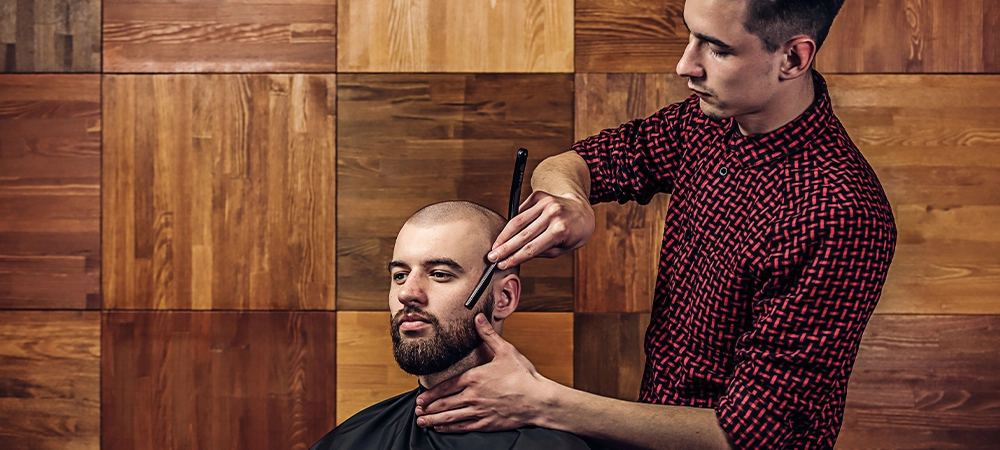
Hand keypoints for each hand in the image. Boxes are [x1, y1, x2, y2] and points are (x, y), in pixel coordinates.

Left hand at [414, 314, 551, 432]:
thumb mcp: (506, 351)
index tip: (421, 397)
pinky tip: (441, 427)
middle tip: (417, 410)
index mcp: (475, 378)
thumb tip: (478, 319)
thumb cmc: (524, 376)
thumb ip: (488, 335)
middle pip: (444, 404)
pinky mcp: (486, 423)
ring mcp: (479, 411)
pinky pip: (463, 427)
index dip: (431, 394)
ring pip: (450, 417)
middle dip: (428, 408)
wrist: (538, 400)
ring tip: (422, 421)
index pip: (446, 387)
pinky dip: (449, 427)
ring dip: (433, 419)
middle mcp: (473, 396)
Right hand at [489, 190, 594, 268]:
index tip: (502, 264)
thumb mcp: (563, 248)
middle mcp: (552, 214)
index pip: (532, 248)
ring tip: (495, 246)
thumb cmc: (575, 232)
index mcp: (560, 230)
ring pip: (518, 221)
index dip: (515, 257)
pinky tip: (507, 233)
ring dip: (504, 235)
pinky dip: (514, 222)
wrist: (582, 208)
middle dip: (504, 248)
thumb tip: (517, 255)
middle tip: (491, 257)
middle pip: (522, 235)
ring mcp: (545, 203)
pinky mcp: (539, 196)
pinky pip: (522, 211)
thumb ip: (542, 252)